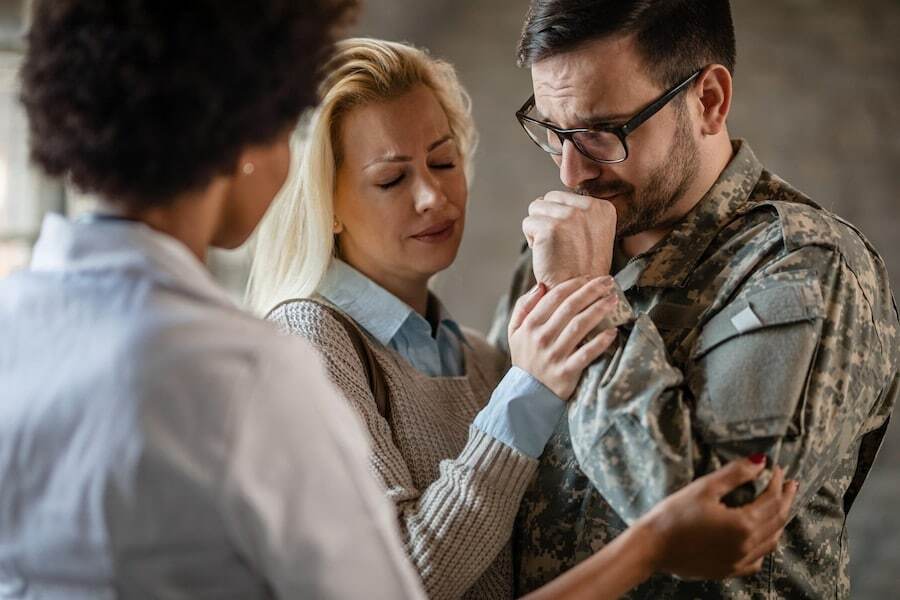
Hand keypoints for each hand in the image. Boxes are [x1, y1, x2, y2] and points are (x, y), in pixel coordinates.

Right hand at [507, 276, 619, 399]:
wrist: (526, 395)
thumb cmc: (525, 358)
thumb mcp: (514, 332)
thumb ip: (523, 307)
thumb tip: (540, 286)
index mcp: (529, 326)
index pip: (553, 297)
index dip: (573, 284)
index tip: (588, 277)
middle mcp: (542, 338)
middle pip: (570, 307)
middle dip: (591, 291)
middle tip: (608, 282)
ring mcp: (554, 355)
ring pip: (580, 326)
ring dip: (599, 310)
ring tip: (613, 300)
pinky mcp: (567, 372)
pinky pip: (586, 354)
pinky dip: (600, 342)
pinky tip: (612, 331)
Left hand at [523, 191, 616, 287]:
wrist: (578, 295)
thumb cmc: (581, 269)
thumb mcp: (592, 234)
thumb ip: (579, 213)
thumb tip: (546, 199)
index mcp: (603, 207)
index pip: (565, 197)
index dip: (561, 220)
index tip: (573, 242)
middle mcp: (589, 207)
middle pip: (549, 199)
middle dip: (547, 220)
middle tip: (560, 246)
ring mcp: (570, 216)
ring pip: (536, 208)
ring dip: (538, 229)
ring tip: (553, 249)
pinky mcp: (551, 227)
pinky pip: (527, 223)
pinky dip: (531, 240)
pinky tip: (546, 254)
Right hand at [639, 458, 797, 579]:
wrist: (652, 547)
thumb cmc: (675, 514)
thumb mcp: (705, 488)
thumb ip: (735, 474)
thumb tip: (760, 461)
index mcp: (743, 524)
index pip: (772, 499)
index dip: (777, 481)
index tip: (777, 468)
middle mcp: (747, 545)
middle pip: (778, 520)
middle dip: (786, 498)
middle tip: (790, 483)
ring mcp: (740, 561)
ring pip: (772, 540)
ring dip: (779, 521)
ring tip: (780, 505)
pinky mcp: (729, 569)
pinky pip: (757, 559)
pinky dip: (765, 544)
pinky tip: (761, 536)